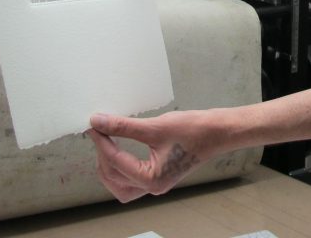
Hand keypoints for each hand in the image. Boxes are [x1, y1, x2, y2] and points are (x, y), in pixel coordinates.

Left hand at [88, 110, 216, 202]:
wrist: (217, 132)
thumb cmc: (192, 130)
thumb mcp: (155, 126)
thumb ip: (123, 126)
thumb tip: (98, 122)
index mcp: (151, 180)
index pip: (116, 162)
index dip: (102, 141)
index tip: (93, 125)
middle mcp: (152, 187)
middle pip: (114, 178)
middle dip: (103, 155)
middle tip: (99, 132)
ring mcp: (155, 184)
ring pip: (120, 184)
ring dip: (109, 166)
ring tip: (105, 143)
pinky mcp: (157, 176)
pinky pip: (130, 179)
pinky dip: (120, 166)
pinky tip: (118, 149)